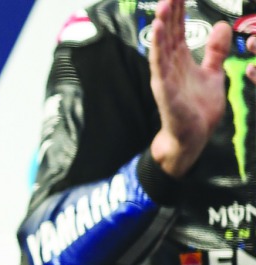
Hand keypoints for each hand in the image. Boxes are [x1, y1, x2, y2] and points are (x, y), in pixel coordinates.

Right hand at [148, 0, 230, 176]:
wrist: (192, 138)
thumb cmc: (198, 110)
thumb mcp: (214, 74)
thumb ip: (216, 51)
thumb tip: (221, 26)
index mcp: (182, 61)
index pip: (180, 29)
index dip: (181, 9)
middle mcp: (171, 65)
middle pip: (170, 32)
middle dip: (171, 10)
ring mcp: (165, 76)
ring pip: (163, 44)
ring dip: (163, 23)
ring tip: (165, 4)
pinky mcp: (163, 89)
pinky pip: (159, 64)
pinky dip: (157, 47)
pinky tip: (159, 30)